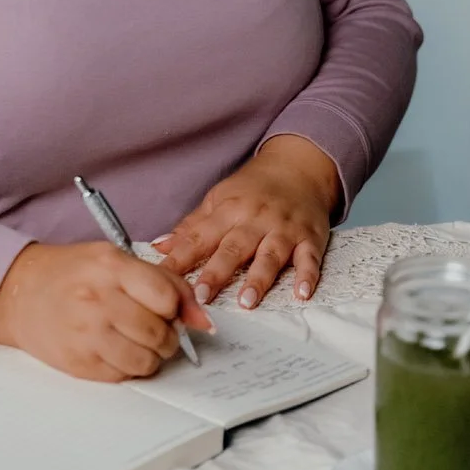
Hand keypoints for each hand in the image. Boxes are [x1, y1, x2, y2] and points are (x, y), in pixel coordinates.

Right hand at [0, 240, 214, 381]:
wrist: (21, 293)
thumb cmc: (72, 274)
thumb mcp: (115, 260)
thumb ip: (163, 282)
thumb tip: (203, 321)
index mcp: (110, 265)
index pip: (166, 296)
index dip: (176, 308)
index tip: (168, 309)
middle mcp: (97, 299)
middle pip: (160, 333)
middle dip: (167, 337)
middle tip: (154, 329)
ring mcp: (86, 333)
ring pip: (146, 362)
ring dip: (151, 356)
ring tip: (136, 341)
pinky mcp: (79, 363)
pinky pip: (124, 376)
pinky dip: (128, 367)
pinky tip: (114, 349)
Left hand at [155, 136, 339, 308]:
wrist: (297, 167)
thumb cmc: (254, 188)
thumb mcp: (218, 199)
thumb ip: (192, 227)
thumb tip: (160, 247)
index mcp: (228, 210)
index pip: (199, 237)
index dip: (179, 258)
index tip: (164, 278)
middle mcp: (255, 220)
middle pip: (233, 248)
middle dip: (216, 273)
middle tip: (201, 297)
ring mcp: (283, 229)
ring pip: (270, 255)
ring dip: (258, 279)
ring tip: (246, 302)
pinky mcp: (310, 238)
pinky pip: (309, 258)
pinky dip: (307, 276)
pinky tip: (302, 294)